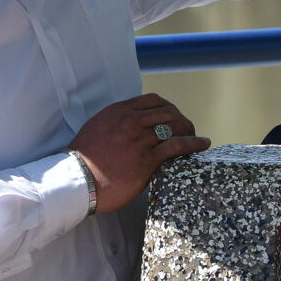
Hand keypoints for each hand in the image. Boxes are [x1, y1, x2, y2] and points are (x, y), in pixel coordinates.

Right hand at [69, 93, 210, 213]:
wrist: (77, 180)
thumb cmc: (84, 160)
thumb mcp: (98, 129)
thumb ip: (116, 123)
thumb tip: (133, 126)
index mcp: (118, 112)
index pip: (152, 100)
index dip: (168, 108)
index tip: (174, 117)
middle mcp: (130, 121)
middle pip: (168, 111)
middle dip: (181, 119)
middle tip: (188, 130)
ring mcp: (140, 139)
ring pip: (175, 126)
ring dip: (189, 131)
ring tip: (197, 139)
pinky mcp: (147, 159)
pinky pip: (177, 146)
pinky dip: (194, 143)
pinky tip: (203, 144)